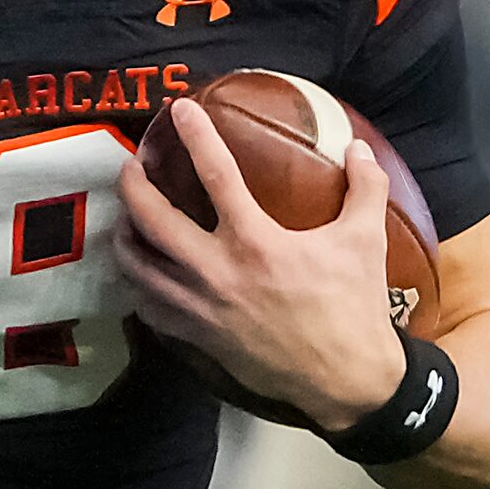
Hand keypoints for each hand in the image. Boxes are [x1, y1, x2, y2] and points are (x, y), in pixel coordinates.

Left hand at [115, 99, 403, 431]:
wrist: (346, 379)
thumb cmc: (355, 307)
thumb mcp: (366, 240)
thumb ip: (365, 187)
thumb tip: (358, 147)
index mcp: (256, 242)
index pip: (216, 176)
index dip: (196, 136)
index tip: (179, 109)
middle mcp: (218, 272)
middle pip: (153, 221)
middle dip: (133, 187)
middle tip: (129, 166)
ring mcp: (202, 308)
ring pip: (139, 268)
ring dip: (124, 238)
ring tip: (124, 219)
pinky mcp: (198, 338)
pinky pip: (150, 310)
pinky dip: (138, 288)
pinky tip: (140, 275)